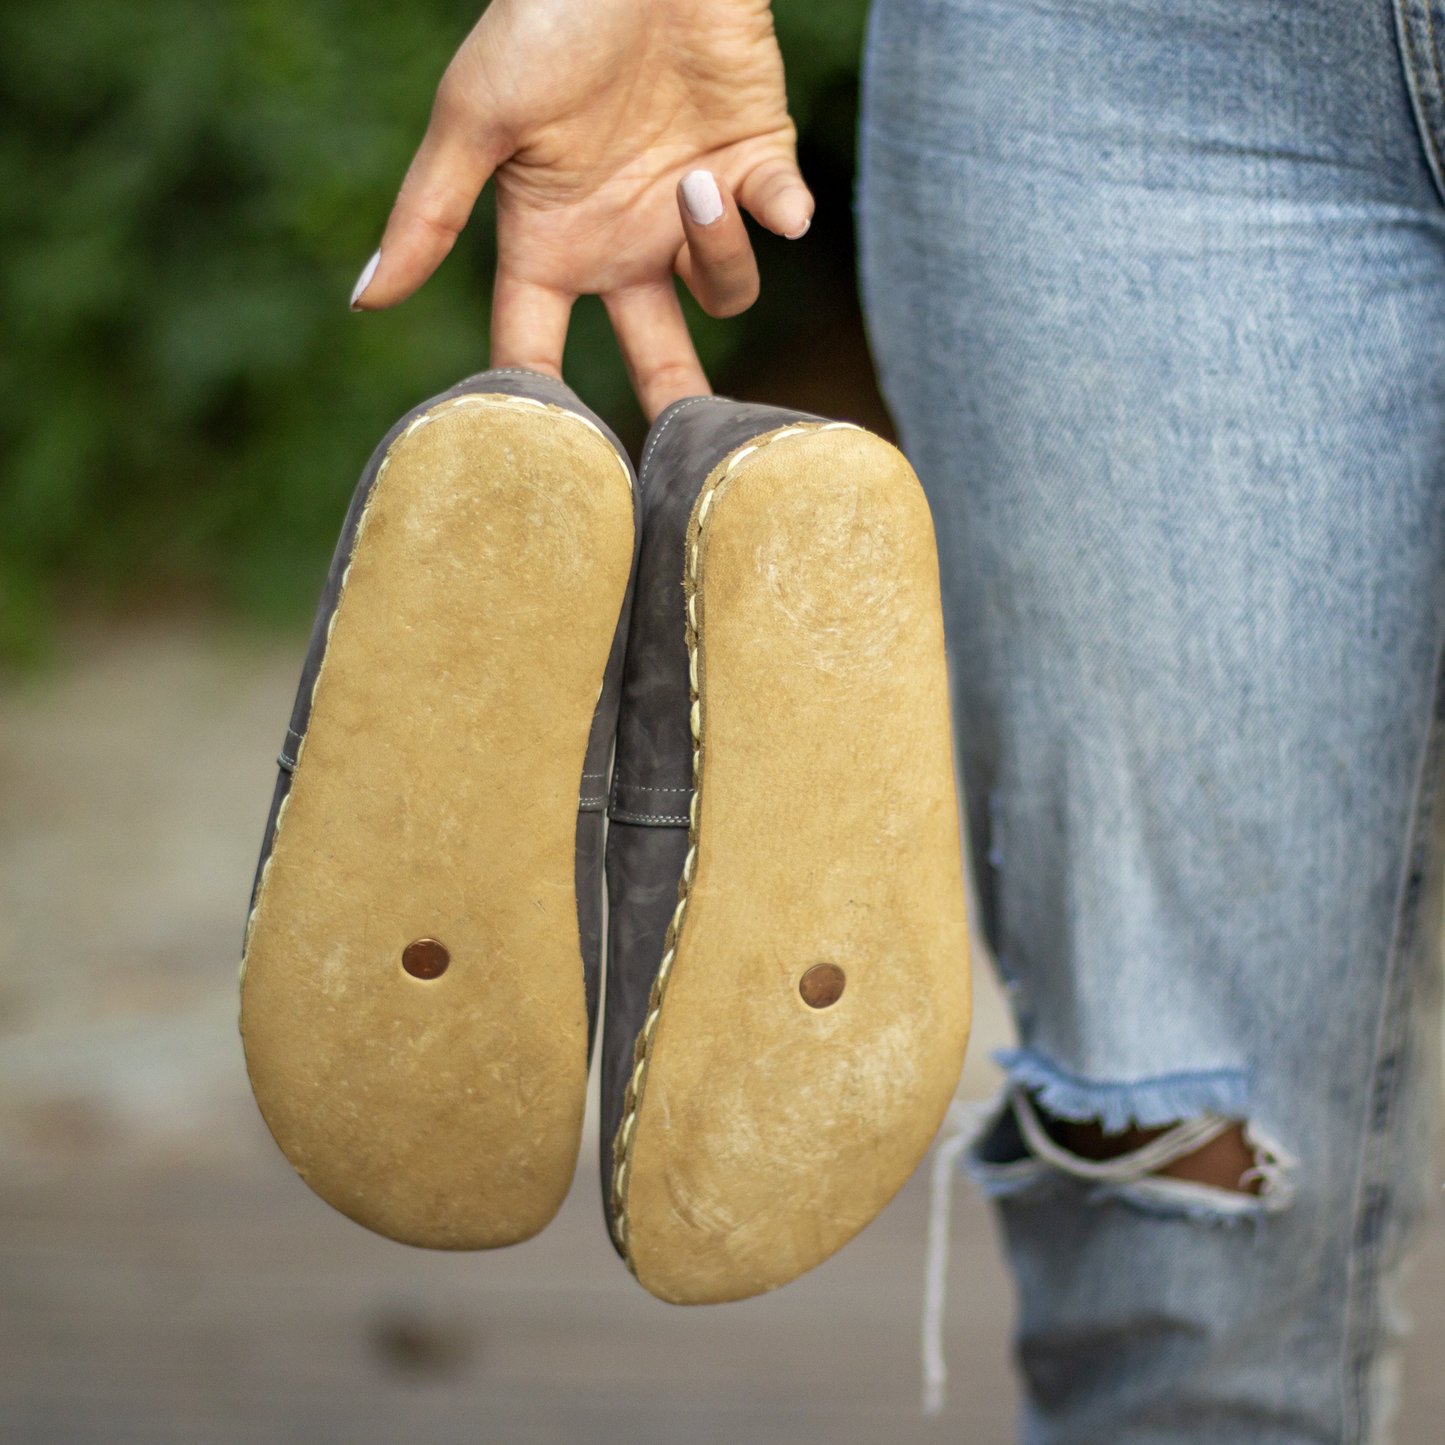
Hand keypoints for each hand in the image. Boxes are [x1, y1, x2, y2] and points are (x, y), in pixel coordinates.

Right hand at [351, 0, 812, 419]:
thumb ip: (429, 215)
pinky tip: (761, 192)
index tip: (558, 463)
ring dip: (715, 251)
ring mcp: (691, 208)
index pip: (537, 347)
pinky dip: (776, 215)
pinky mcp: (756, 161)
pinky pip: (781, 221)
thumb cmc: (545, 16)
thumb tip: (365, 302)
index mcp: (553, 240)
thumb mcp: (475, 118)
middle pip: (656, 357)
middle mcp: (625, 240)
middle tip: (690, 455)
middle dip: (674, 404)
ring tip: (688, 177)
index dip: (545, 408)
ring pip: (725, 291)